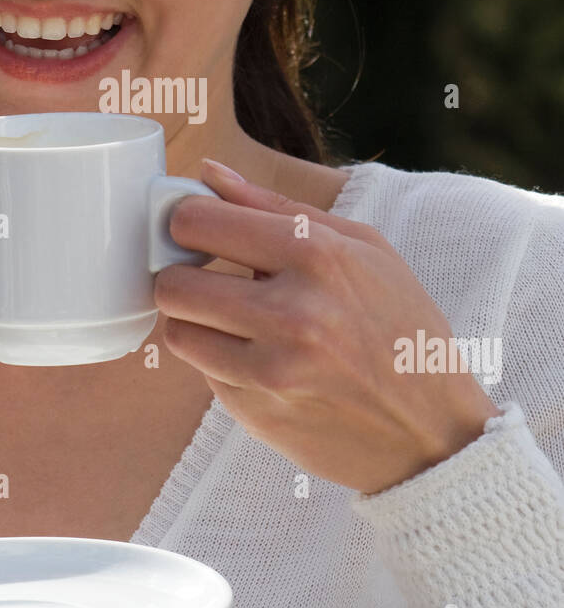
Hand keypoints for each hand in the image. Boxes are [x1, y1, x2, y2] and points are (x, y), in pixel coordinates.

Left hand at [153, 160, 500, 494]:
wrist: (436, 433)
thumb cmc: (402, 328)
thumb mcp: (363, 248)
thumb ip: (275, 206)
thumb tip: (206, 174)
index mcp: (317, 255)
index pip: (197, 222)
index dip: (185, 224)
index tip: (196, 233)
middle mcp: (291, 313)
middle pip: (172, 283)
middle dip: (181, 278)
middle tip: (207, 280)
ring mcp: (271, 370)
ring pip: (177, 333)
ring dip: (197, 325)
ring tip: (235, 323)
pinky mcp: (258, 414)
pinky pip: (204, 376)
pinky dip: (223, 365)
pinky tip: (264, 362)